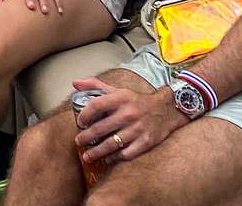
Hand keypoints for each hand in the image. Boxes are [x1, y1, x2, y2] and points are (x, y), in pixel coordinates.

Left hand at [69, 78, 186, 165]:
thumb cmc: (137, 101)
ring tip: (87, 156)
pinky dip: (115, 158)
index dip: (84, 115)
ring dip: (96, 152)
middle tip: (78, 141)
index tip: (79, 123)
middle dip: (86, 137)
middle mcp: (128, 114)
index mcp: (120, 99)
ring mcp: (137, 129)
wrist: (166, 109)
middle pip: (101, 128)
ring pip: (111, 144)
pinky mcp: (146, 142)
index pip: (96, 106)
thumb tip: (75, 83)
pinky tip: (107, 159)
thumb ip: (95, 85)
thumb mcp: (118, 90)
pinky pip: (126, 153)